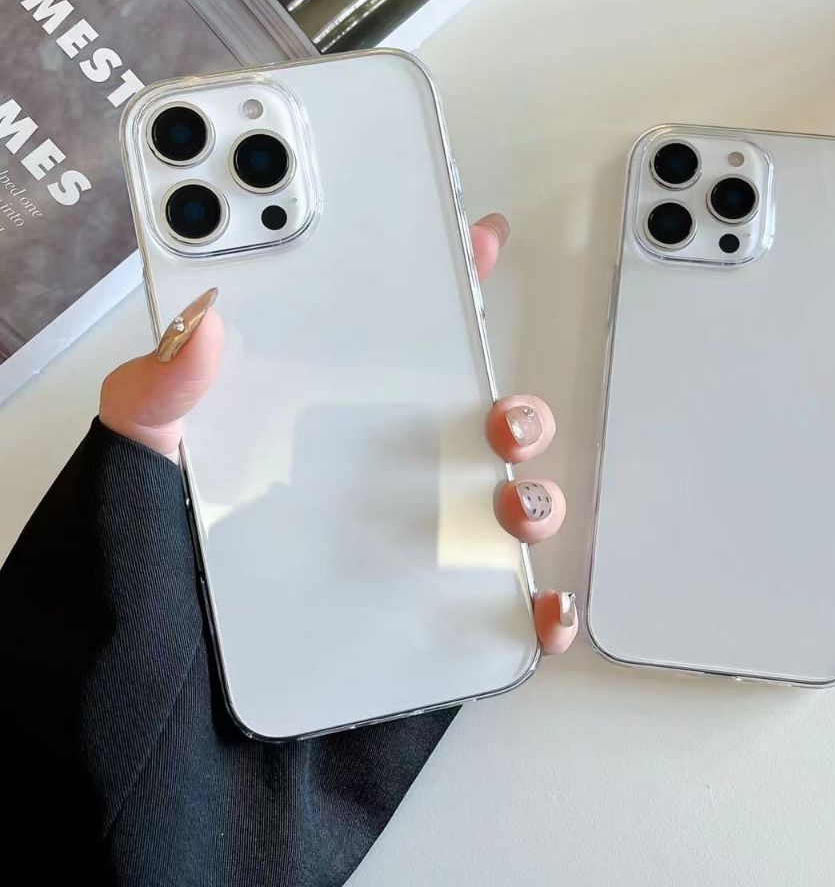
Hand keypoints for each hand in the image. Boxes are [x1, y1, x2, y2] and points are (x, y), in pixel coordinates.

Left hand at [99, 214, 576, 652]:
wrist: (158, 742)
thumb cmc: (147, 603)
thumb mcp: (139, 480)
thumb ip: (158, 400)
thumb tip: (205, 323)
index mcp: (319, 442)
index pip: (391, 356)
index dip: (441, 295)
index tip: (474, 246)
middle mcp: (372, 495)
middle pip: (470, 434)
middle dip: (513, 411)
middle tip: (497, 418)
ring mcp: (405, 564)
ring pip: (501, 516)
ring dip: (535, 500)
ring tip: (511, 505)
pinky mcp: (427, 636)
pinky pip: (503, 620)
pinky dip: (541, 612)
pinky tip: (539, 605)